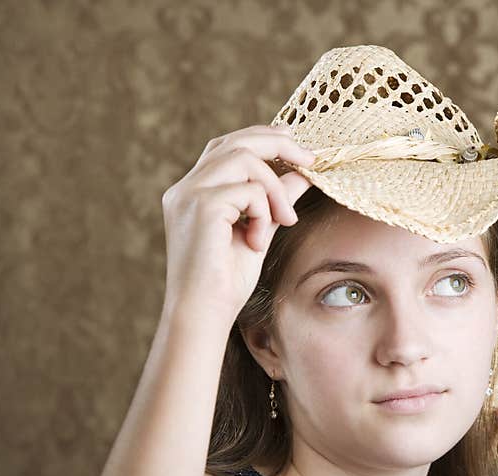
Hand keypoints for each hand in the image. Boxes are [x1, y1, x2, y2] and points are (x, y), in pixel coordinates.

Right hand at [160, 123, 315, 324]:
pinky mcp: (200, 206)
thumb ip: (276, 200)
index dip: (263, 139)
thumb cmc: (225, 282)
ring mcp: (189, 194)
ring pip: (245, 159)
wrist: (203, 314)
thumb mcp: (259, 230)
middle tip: (311, 160)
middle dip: (279, 143)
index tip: (298, 148)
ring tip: (284, 220)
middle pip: (236, 140)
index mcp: (194, 191)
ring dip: (275, 188)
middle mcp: (186, 187)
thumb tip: (303, 174)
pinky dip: (263, 212)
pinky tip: (256, 241)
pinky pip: (249, 190)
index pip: (227, 146)